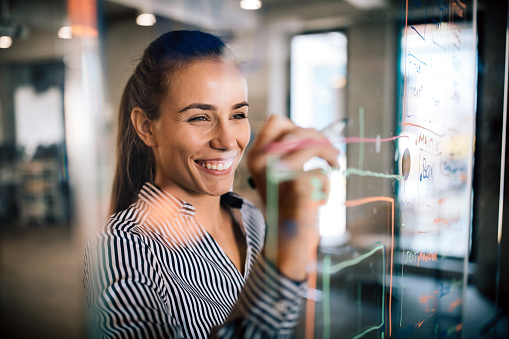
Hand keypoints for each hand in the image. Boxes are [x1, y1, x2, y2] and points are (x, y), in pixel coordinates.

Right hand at [247, 115, 339, 279]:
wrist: (285, 239)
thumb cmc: (286, 204)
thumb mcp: (277, 174)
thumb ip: (287, 152)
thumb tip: (313, 132)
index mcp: (256, 156)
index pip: (277, 121)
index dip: (298, 126)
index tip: (311, 139)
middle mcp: (262, 162)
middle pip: (299, 131)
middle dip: (321, 139)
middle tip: (332, 154)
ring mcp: (278, 173)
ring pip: (312, 146)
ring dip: (330, 154)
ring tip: (336, 165)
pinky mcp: (297, 185)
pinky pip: (321, 172)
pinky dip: (327, 185)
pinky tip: (320, 198)